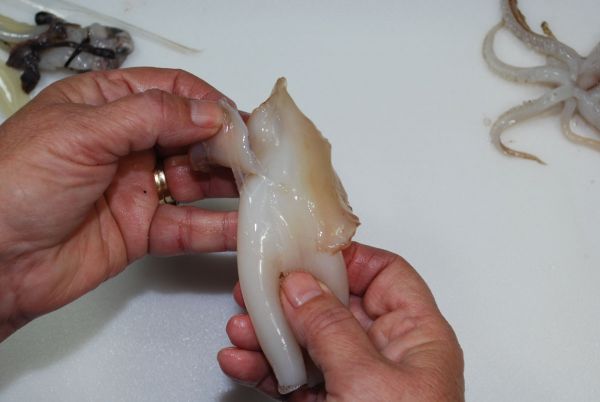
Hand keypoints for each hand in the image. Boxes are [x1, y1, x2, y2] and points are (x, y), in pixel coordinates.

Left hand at [0, 68, 237, 339]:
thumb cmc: (14, 185)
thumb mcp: (81, 132)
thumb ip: (149, 116)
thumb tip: (206, 112)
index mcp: (107, 106)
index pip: (171, 93)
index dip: (207, 103)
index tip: (237, 119)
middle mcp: (127, 145)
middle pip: (191, 137)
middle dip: (226, 145)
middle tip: (258, 155)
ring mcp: (137, 189)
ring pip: (196, 182)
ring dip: (228, 184)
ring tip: (262, 188)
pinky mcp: (142, 230)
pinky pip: (188, 226)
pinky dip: (217, 228)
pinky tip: (242, 227)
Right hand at [218, 242, 463, 400]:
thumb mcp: (368, 382)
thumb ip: (331, 329)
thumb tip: (301, 286)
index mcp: (418, 338)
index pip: (386, 275)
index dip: (347, 258)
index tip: (306, 252)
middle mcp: (390, 357)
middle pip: (337, 307)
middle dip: (292, 298)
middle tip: (259, 289)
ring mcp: (359, 384)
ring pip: (310, 342)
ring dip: (270, 334)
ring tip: (241, 328)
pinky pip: (297, 378)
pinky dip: (267, 369)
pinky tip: (242, 363)